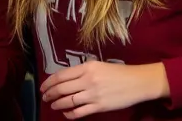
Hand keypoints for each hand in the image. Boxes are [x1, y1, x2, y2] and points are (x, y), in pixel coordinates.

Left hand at [40, 61, 166, 117]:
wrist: (138, 82)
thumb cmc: (120, 72)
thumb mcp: (100, 66)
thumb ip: (84, 72)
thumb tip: (66, 80)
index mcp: (88, 67)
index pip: (61, 75)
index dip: (49, 82)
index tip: (43, 87)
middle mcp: (88, 80)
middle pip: (61, 89)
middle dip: (49, 94)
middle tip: (45, 97)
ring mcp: (93, 94)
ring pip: (67, 101)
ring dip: (57, 104)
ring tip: (53, 105)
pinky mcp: (98, 106)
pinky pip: (78, 112)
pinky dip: (69, 114)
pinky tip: (67, 113)